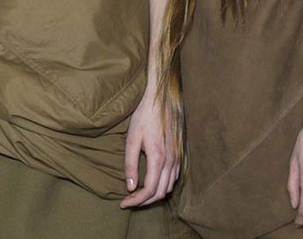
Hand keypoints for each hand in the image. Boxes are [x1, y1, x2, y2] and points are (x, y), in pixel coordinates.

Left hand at [119, 88, 178, 207]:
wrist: (161, 98)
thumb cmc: (144, 116)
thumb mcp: (132, 139)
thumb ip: (130, 165)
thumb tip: (130, 187)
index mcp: (158, 158)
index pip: (149, 190)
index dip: (136, 201)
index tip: (123, 203)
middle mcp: (171, 161)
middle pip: (160, 193)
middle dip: (144, 201)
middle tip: (129, 201)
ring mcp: (177, 157)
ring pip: (169, 187)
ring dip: (154, 194)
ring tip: (139, 194)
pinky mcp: (179, 153)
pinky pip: (174, 177)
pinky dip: (163, 185)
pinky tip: (152, 181)